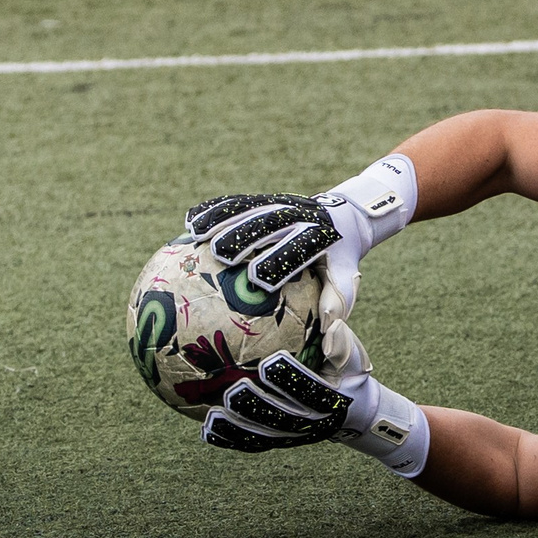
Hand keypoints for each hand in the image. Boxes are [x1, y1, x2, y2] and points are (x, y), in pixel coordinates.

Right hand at [186, 191, 339, 297]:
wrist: (342, 216)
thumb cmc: (338, 259)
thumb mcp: (346, 278)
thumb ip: (336, 303)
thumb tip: (328, 337)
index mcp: (318, 236)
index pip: (298, 248)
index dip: (278, 261)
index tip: (257, 279)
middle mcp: (299, 215)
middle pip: (268, 222)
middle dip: (243, 235)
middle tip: (218, 254)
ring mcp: (281, 203)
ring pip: (249, 207)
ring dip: (221, 218)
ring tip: (195, 233)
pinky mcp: (266, 199)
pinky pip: (237, 202)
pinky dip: (214, 209)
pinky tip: (190, 221)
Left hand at [199, 321, 428, 475]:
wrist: (356, 412)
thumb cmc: (349, 374)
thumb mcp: (356, 358)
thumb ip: (343, 344)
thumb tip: (333, 325)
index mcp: (334, 399)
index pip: (311, 390)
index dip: (290, 377)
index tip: (269, 362)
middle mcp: (314, 422)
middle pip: (282, 417)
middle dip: (257, 405)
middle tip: (234, 389)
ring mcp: (296, 435)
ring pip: (265, 434)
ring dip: (238, 426)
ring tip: (213, 414)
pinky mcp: (282, 441)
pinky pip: (255, 443)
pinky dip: (231, 438)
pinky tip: (208, 428)